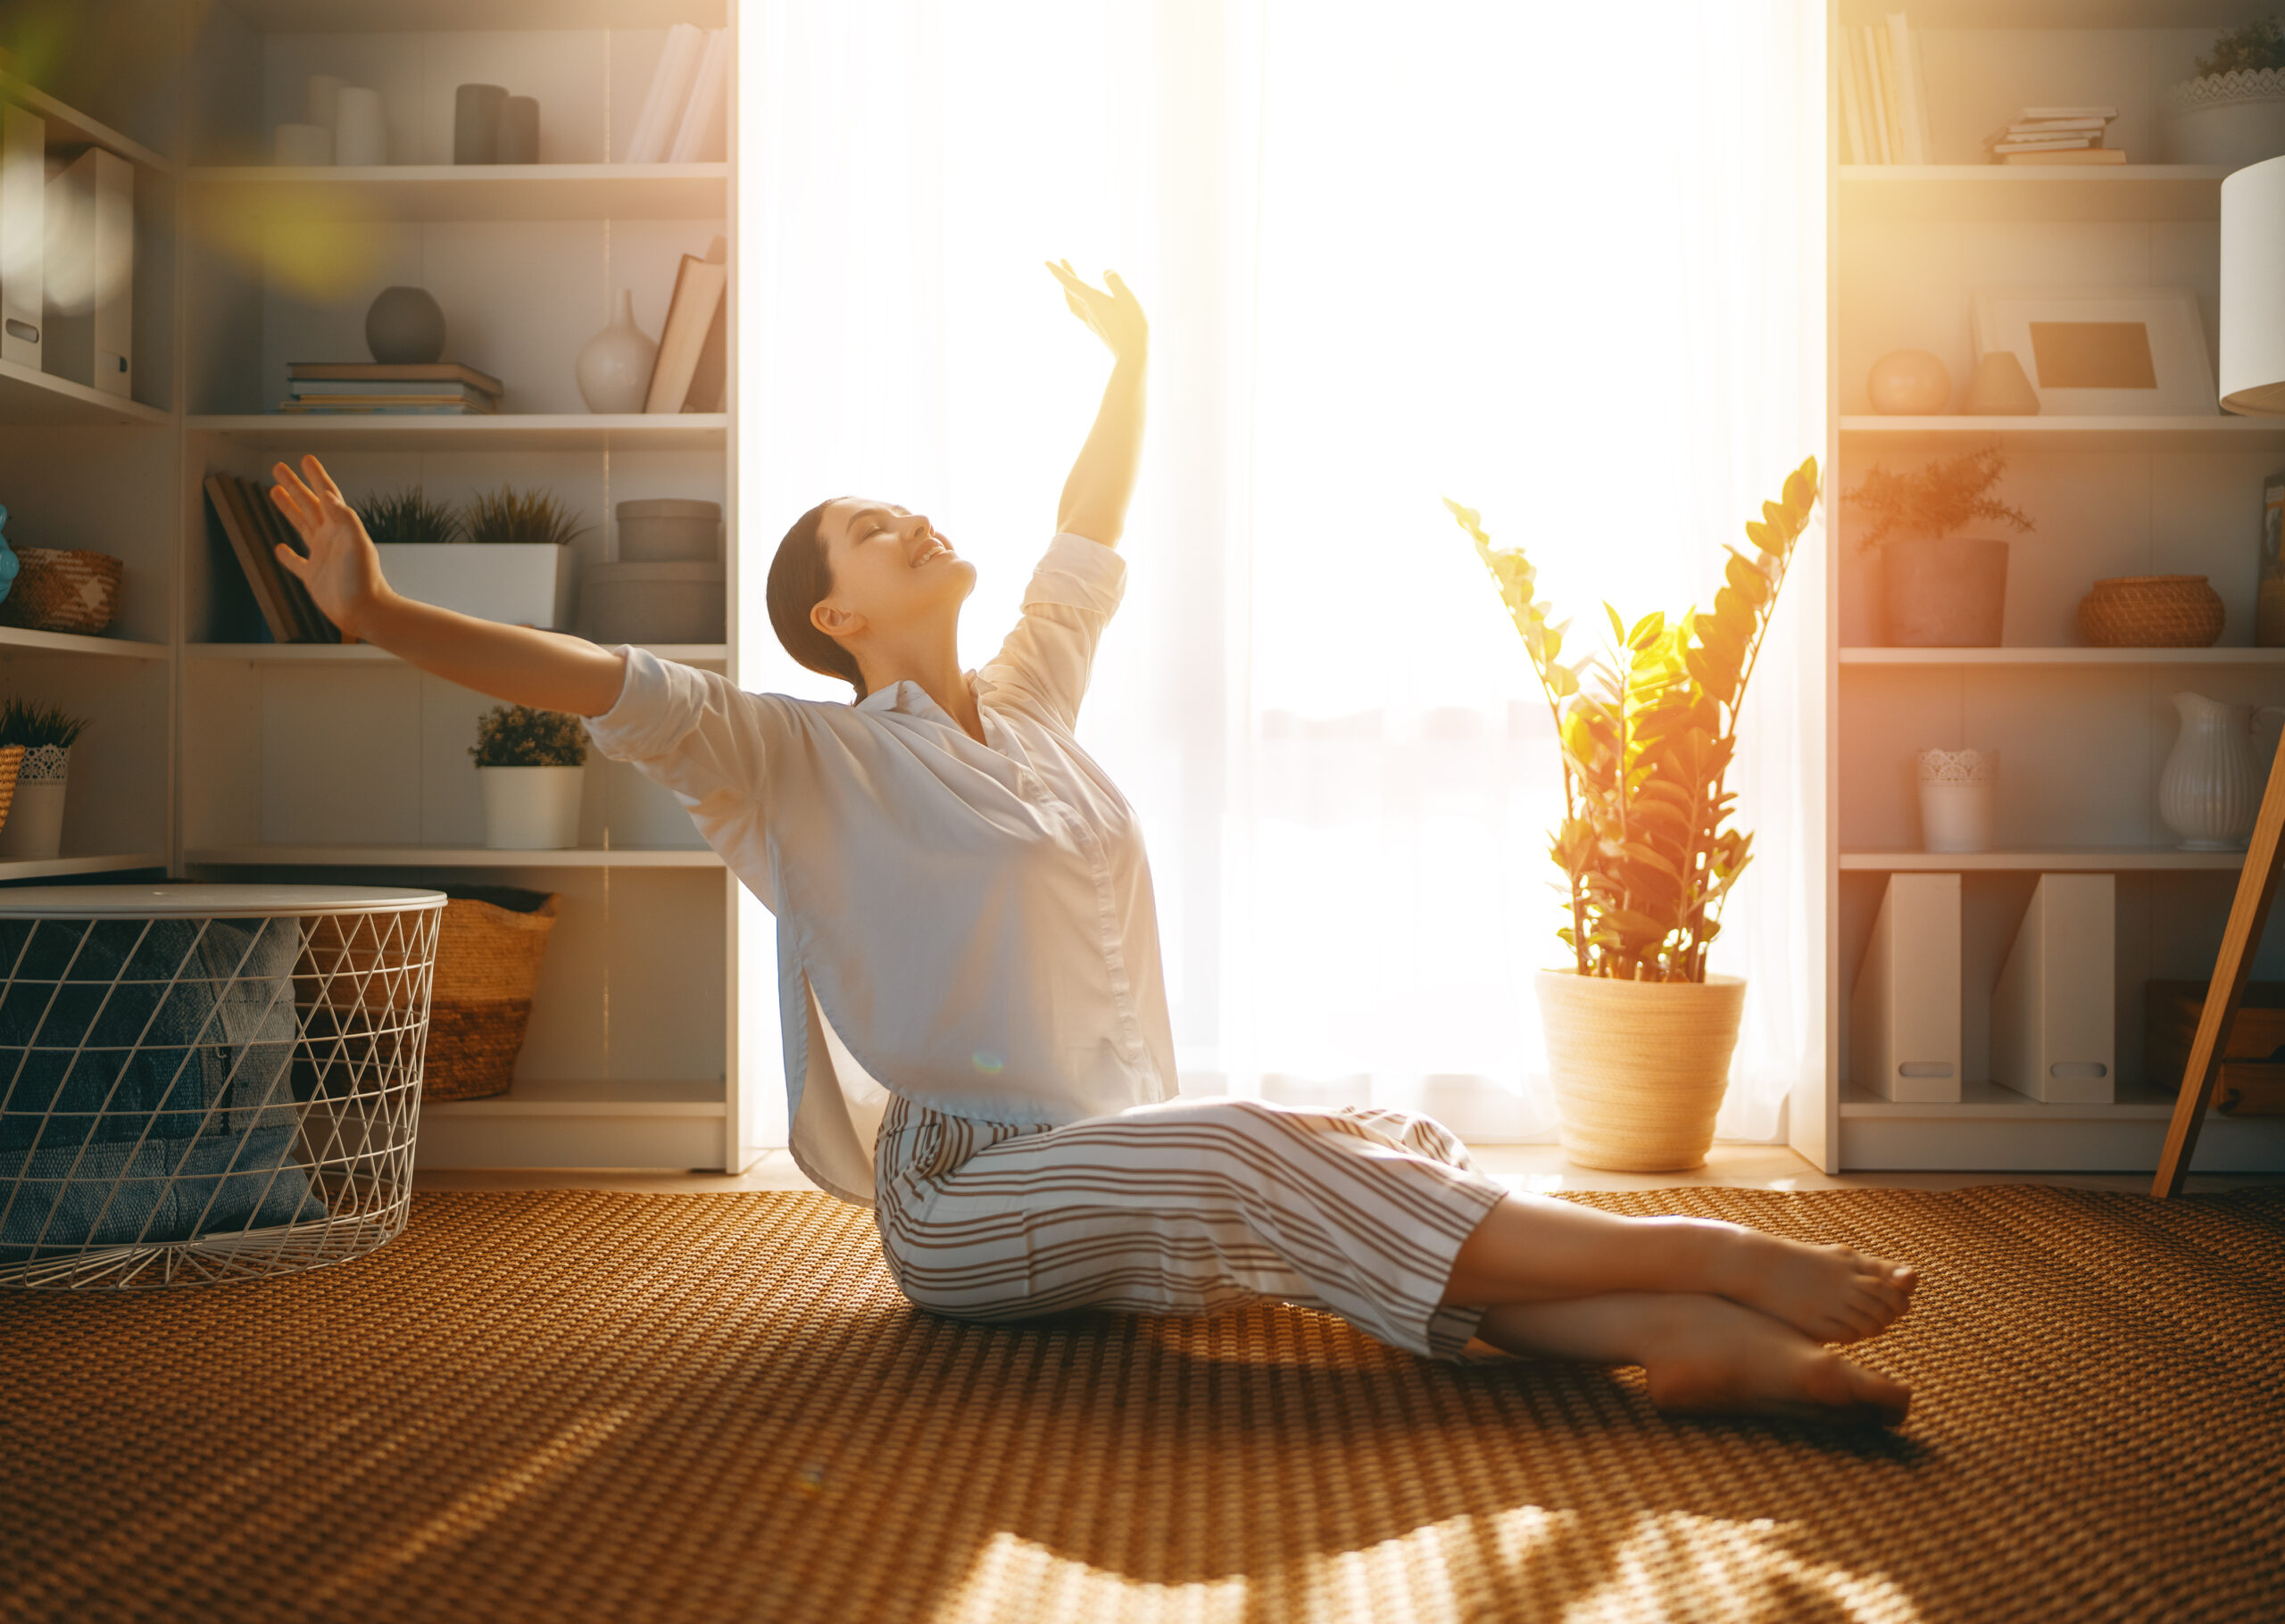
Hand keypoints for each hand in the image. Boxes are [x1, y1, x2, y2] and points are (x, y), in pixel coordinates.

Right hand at [266, 454, 390, 638]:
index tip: (305, 458)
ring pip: (300, 525)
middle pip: (308, 504)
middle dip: (294, 485)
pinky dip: (286, 554)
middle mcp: (330, 538)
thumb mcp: (357, 543)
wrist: (365, 611)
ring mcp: (321, 556)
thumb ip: (344, 518)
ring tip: (274, 491)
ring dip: (288, 508)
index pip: (327, 495)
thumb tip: (329, 496)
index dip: (316, 476)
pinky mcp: (312, 577)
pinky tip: (279, 547)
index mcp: (341, 527)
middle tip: (278, 467)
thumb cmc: (364, 578)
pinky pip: (296, 562)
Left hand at [1046, 261, 1146, 363]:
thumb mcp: (1127, 298)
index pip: (1070, 282)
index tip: (1046, 262)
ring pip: (1072, 303)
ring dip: (1068, 290)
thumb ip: (1115, 282)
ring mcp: (1091, 321)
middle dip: (1065, 275)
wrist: (1131, 356)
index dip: (1058, 271)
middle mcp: (1088, 310)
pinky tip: (1082, 304)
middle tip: (1062, 262)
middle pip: (1070, 290)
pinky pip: (1079, 311)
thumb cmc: (1132, 326)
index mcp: (1093, 300)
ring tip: (1068, 282)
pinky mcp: (1096, 328)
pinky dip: (1076, 301)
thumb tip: (1106, 271)